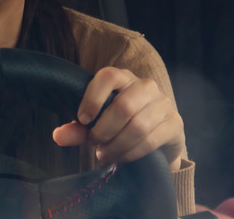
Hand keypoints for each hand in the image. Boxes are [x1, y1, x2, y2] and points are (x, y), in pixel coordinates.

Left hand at [52, 67, 184, 170]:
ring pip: (137, 125)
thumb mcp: (97, 124)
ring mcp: (163, 104)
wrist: (157, 138)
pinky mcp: (175, 124)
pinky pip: (151, 140)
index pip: (108, 76)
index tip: (82, 119)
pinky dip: (131, 153)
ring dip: (116, 145)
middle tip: (94, 143)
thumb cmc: (120, 125)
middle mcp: (146, 86)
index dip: (93, 98)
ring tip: (104, 154)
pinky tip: (121, 158)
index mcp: (123, 78)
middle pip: (124, 106)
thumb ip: (78, 128)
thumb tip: (58, 136)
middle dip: (104, 130)